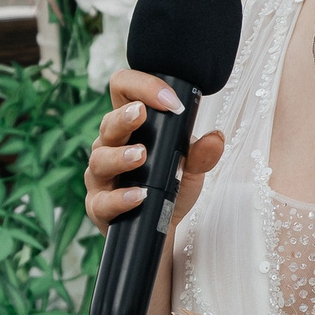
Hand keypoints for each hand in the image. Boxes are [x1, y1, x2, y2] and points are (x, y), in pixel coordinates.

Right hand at [83, 69, 224, 233]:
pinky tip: (139, 195)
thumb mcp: (191, 168)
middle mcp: (110, 146)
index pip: (124, 90)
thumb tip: (216, 138)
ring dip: (120, 156)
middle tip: (140, 114)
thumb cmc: (170, 187)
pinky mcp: (99, 205)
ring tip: (140, 156)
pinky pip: (103, 200)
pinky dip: (121, 197)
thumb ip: (202, 154)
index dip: (141, 86)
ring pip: (100, 159)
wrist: (162, 227)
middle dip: (124, 117)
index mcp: (130, 127)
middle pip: (108, 122)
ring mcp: (101, 175)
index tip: (169, 99)